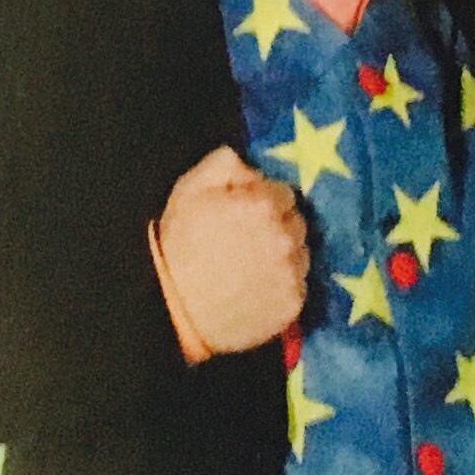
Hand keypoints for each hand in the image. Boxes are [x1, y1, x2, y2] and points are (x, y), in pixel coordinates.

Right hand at [154, 147, 309, 357]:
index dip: (264, 201)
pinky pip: (298, 285)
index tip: (246, 215)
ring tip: (252, 268)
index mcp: (264, 204)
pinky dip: (283, 285)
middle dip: (278, 227)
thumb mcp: (190, 188)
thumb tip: (253, 167)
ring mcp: (292, 273)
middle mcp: (286, 236)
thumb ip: (227, 164)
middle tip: (249, 242)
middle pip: (297, 222)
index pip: (285, 193)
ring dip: (284, 256)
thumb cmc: (178, 245)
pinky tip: (257, 289)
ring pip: (300, 254)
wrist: (173, 310)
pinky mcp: (294, 304)